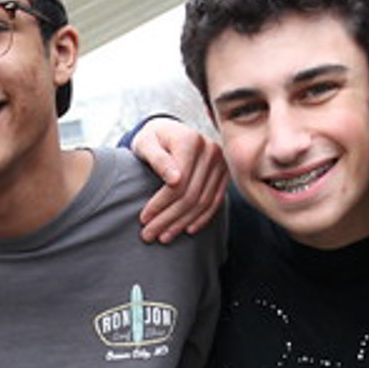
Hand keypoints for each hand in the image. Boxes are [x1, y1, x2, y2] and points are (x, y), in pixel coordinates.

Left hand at [132, 116, 224, 243]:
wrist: (168, 131)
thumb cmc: (152, 138)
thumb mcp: (145, 143)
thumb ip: (157, 158)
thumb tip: (175, 179)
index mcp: (191, 140)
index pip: (178, 183)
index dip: (160, 204)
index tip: (143, 219)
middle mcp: (211, 150)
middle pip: (191, 195)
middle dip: (169, 219)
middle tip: (149, 235)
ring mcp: (221, 162)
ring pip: (203, 202)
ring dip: (182, 223)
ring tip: (163, 237)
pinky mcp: (224, 173)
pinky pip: (215, 201)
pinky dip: (202, 218)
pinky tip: (187, 230)